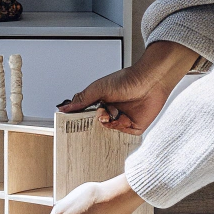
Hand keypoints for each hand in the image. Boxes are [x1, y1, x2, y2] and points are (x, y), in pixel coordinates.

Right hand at [58, 40, 196, 134]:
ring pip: (108, 131)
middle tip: (99, 115)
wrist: (150, 82)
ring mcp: (121, 120)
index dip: (80, 120)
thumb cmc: (126, 80)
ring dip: (110, 122)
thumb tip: (64, 107)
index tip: (74, 123)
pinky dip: (121, 126)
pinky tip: (124, 117)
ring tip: (114, 111)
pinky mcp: (133, 127)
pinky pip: (122, 133)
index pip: (85, 115)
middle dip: (96, 122)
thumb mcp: (98, 89)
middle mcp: (110, 112)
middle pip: (96, 126)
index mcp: (100, 102)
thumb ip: (82, 100)